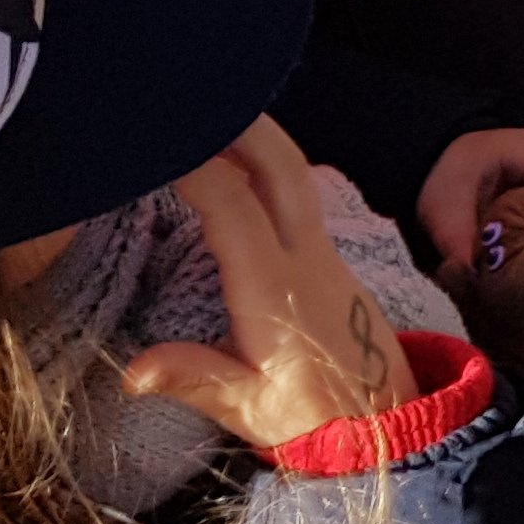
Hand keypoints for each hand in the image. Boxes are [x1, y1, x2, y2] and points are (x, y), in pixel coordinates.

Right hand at [125, 119, 413, 453]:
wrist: (391, 428)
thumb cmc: (317, 419)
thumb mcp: (250, 407)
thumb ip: (194, 377)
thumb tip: (132, 371)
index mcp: (277, 289)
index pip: (234, 209)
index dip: (198, 168)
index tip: (159, 140)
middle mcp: (307, 260)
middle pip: (281, 171)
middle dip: (244, 127)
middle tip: (202, 96)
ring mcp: (328, 256)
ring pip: (295, 180)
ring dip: (258, 144)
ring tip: (216, 118)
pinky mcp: (335, 264)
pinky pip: (301, 201)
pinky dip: (269, 173)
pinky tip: (242, 169)